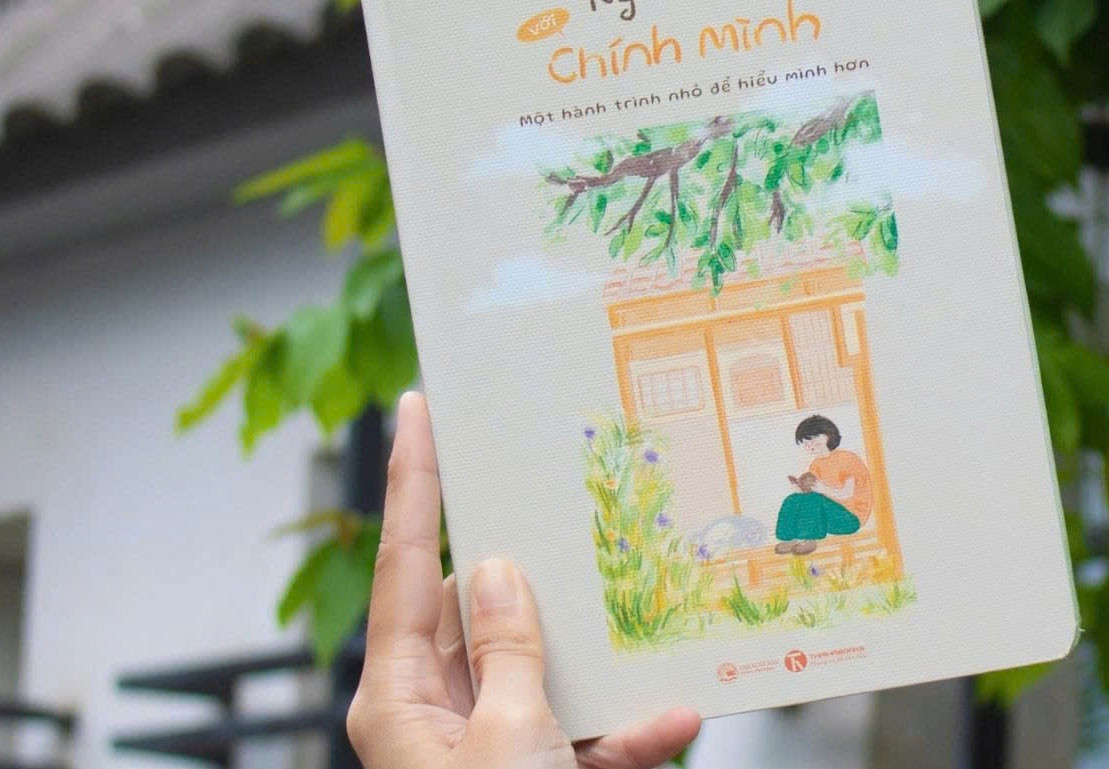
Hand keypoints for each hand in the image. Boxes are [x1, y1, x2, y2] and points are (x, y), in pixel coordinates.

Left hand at [346, 393, 701, 768]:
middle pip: (482, 613)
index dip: (412, 481)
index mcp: (398, 699)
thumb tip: (499, 570)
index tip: (415, 407)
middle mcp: (433, 715)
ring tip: (643, 623)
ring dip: (603, 663)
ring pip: (545, 671)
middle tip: (570, 512)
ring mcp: (484, 745)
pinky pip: (587, 732)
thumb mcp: (509, 736)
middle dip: (538, 575)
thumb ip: (508, 648)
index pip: (402, 565)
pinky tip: (674, 717)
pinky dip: (631, 727)